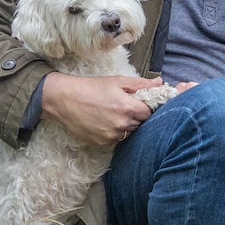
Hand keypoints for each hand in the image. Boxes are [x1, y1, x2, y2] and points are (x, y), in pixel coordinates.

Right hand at [41, 73, 164, 145]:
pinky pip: (116, 139)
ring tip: (112, 113)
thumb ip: (141, 83)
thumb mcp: (117, 81)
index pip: (149, 113)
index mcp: (127, 107)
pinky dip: (114, 132)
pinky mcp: (102, 143)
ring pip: (129, 133)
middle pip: (140, 124)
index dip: (145, 107)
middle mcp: (121, 124)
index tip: (138, 102)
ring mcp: (111, 136)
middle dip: (136, 116)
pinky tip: (104, 121)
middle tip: (123, 106)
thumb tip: (160, 82)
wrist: (64, 99)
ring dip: (126, 125)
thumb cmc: (91, 87)